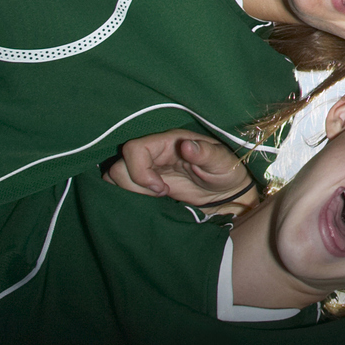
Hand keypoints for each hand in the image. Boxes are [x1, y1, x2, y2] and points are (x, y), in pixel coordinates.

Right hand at [105, 130, 257, 212]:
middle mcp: (154, 153)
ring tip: (157, 198)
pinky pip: (122, 187)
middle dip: (134, 185)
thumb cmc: (227, 170)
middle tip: (162, 194)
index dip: (140, 171)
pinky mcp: (146, 184)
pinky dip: (128, 197)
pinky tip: (151, 202)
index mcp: (169, 142)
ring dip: (130, 192)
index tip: (162, 188)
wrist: (227, 190)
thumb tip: (187, 146)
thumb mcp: (222, 161)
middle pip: (119, 165)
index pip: (134, 149)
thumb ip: (205, 153)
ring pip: (116, 177)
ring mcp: (148, 169)